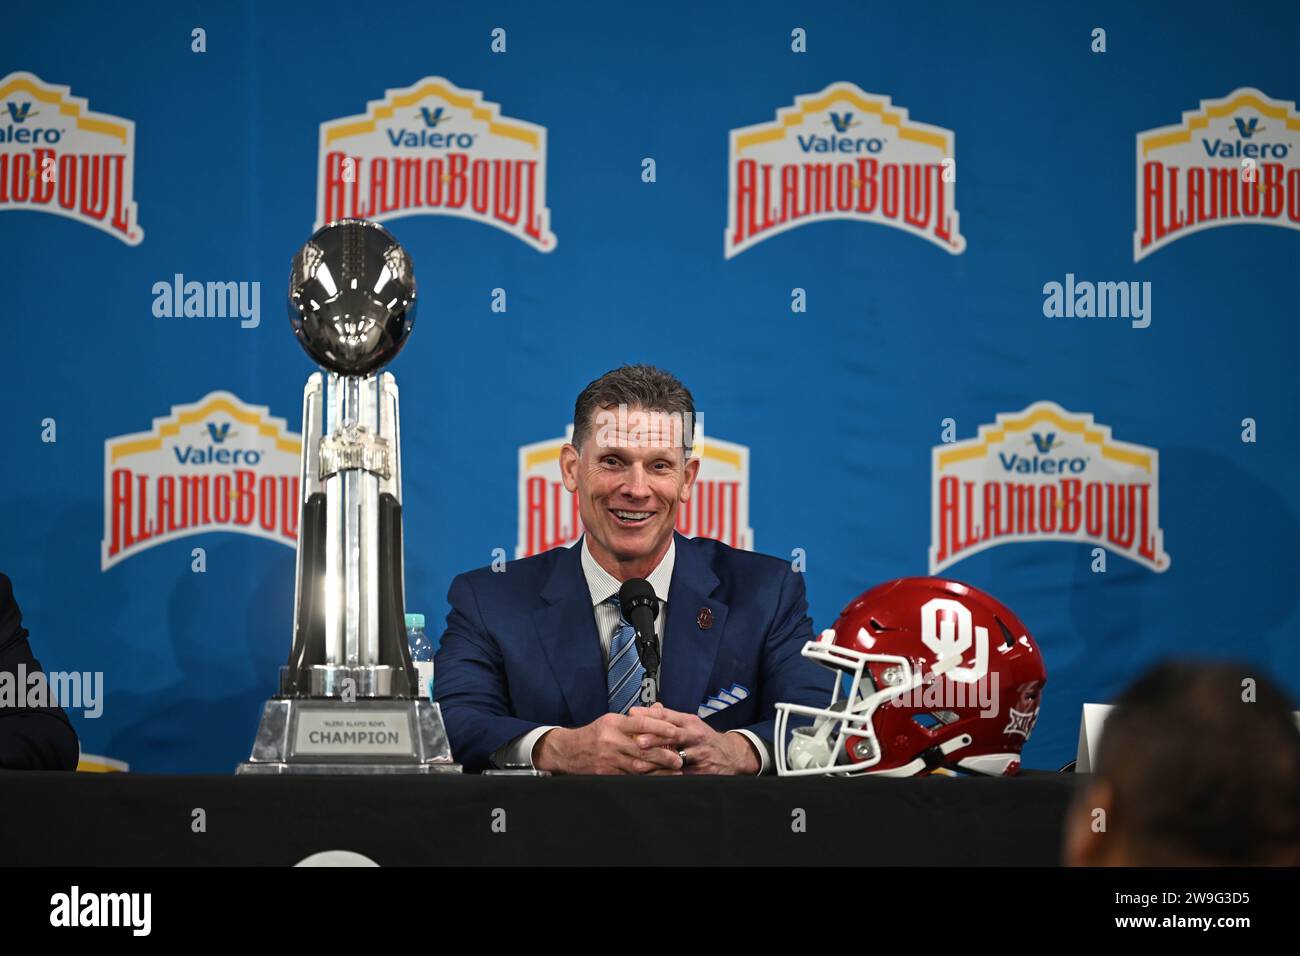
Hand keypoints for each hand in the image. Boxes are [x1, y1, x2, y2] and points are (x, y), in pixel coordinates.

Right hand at [533, 712, 684, 774]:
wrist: (568, 751)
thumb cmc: (594, 734)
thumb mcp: (611, 720)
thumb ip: (635, 718)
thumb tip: (659, 710)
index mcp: (613, 723)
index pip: (640, 723)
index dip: (660, 727)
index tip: (675, 732)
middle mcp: (611, 740)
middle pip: (642, 747)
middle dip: (664, 753)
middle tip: (680, 757)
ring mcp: (609, 759)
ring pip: (638, 765)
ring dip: (659, 769)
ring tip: (675, 770)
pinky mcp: (607, 773)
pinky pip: (630, 776)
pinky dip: (646, 778)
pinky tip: (658, 778)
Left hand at [627, 703, 760, 774]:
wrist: (732, 755)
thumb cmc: (704, 738)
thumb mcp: (690, 724)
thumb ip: (667, 718)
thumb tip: (643, 711)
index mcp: (690, 722)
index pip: (668, 715)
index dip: (650, 714)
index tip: (633, 715)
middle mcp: (695, 736)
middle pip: (673, 735)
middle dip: (655, 738)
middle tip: (637, 741)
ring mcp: (699, 754)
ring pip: (676, 758)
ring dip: (657, 762)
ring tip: (640, 765)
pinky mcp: (702, 772)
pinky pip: (681, 775)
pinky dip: (666, 777)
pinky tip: (653, 780)